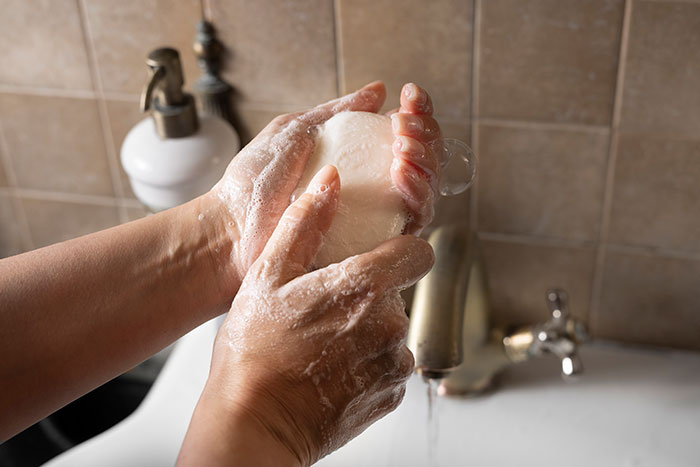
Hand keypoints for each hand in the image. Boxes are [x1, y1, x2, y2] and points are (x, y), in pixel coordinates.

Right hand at [180, 165, 433, 465]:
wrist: (253, 424)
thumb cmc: (253, 353)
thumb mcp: (268, 275)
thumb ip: (306, 223)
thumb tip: (331, 182)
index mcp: (364, 287)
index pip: (418, 253)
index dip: (400, 252)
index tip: (380, 258)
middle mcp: (389, 325)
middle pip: (396, 294)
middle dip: (368, 297)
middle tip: (323, 311)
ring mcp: (393, 364)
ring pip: (391, 332)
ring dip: (366, 333)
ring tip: (322, 345)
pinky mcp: (391, 395)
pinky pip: (388, 367)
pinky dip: (366, 366)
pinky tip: (330, 371)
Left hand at [204, 81, 440, 294]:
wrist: (232, 231)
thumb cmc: (253, 184)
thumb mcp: (295, 131)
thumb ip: (337, 111)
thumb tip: (378, 91)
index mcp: (354, 161)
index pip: (402, 136)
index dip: (416, 114)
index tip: (411, 96)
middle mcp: (370, 190)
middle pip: (422, 161)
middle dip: (425, 135)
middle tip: (405, 125)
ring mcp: (374, 219)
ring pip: (424, 189)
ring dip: (424, 160)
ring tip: (403, 146)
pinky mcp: (375, 246)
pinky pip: (413, 221)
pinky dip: (417, 192)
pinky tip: (402, 171)